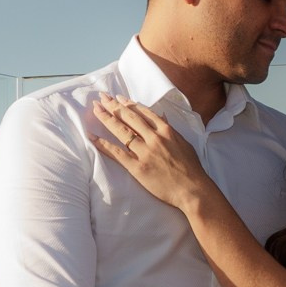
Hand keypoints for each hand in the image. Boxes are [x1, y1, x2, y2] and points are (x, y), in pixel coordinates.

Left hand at [92, 96, 215, 211]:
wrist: (193, 190)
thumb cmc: (191, 168)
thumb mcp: (184, 143)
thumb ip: (171, 129)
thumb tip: (162, 116)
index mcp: (166, 130)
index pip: (143, 112)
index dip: (129, 104)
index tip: (118, 97)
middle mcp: (154, 138)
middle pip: (129, 118)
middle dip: (113, 106)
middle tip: (101, 97)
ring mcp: (145, 152)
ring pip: (122, 131)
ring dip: (106, 118)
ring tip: (95, 109)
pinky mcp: (137, 167)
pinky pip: (116, 153)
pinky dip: (103, 144)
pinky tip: (92, 136)